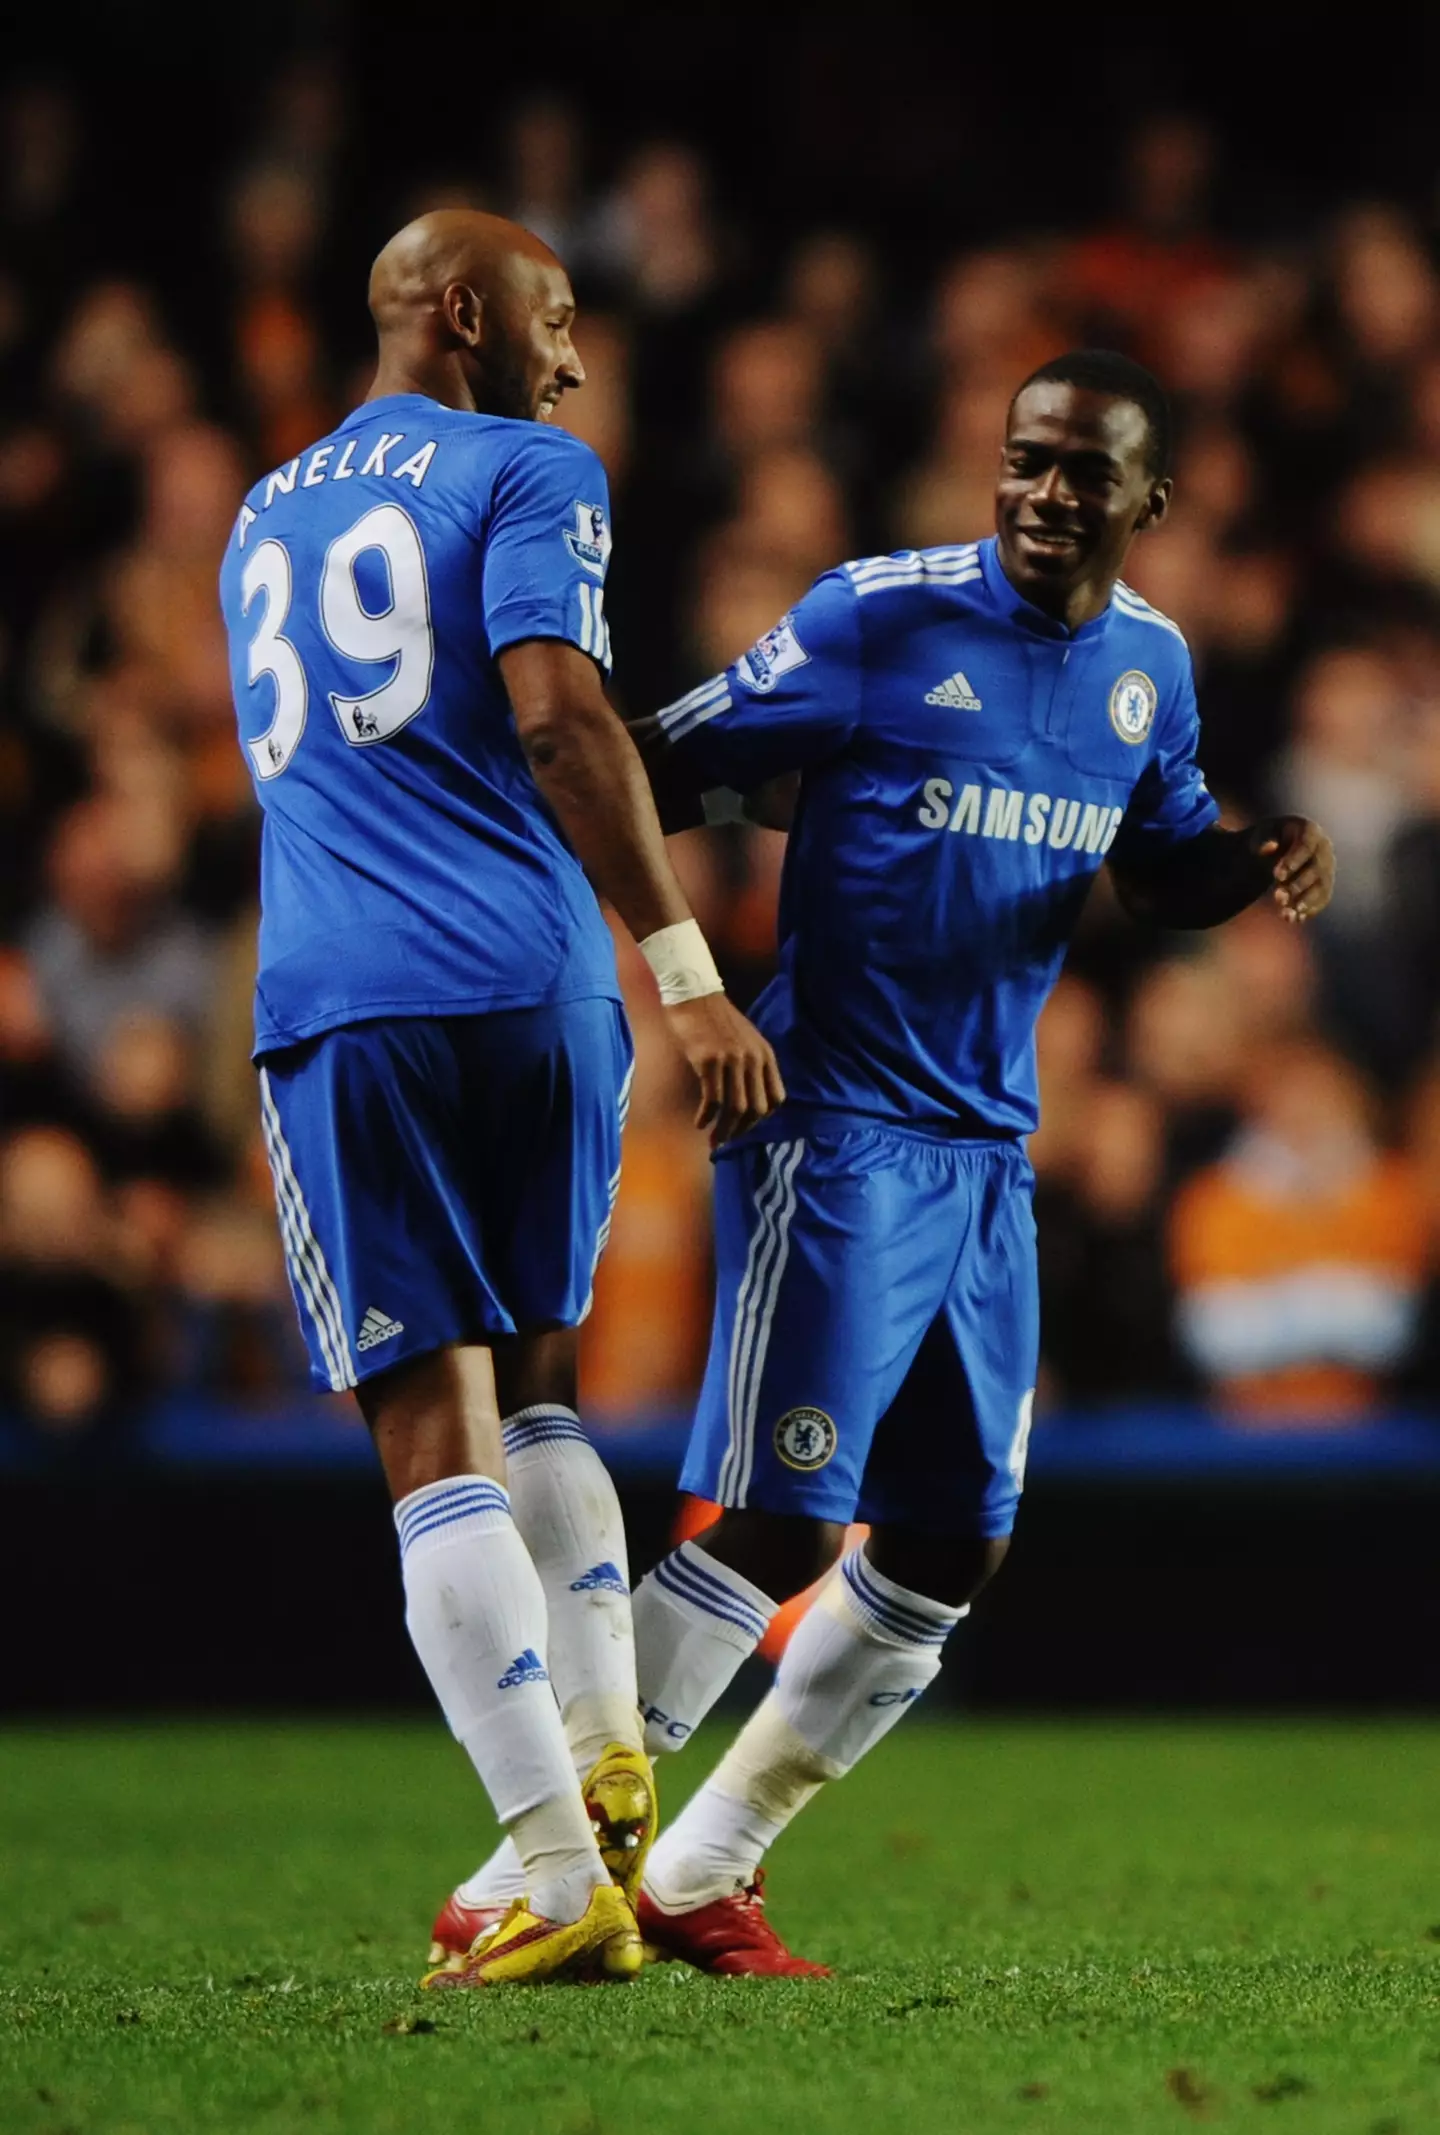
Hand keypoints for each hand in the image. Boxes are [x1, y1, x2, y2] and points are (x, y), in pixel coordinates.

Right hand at [664, 994, 785, 1144]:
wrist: (693, 994)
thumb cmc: (715, 1018)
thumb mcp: (745, 1039)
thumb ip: (751, 1064)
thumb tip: (745, 1097)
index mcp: (765, 1055)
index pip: (776, 1099)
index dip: (761, 1119)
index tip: (745, 1126)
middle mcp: (753, 1059)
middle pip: (756, 1109)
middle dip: (742, 1131)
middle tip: (727, 1140)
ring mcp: (732, 1060)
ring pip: (734, 1108)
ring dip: (723, 1131)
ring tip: (713, 1141)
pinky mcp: (708, 1061)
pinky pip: (712, 1100)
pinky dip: (706, 1117)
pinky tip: (699, 1123)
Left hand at [1257, 816, 1334, 923]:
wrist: (1275, 847)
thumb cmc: (1267, 838)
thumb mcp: (1260, 836)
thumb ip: (1262, 842)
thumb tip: (1269, 848)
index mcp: (1310, 831)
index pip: (1306, 846)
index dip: (1293, 861)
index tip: (1276, 876)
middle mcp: (1324, 849)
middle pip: (1316, 869)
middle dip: (1297, 885)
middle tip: (1277, 897)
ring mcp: (1327, 867)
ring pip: (1322, 887)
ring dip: (1305, 901)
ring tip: (1286, 913)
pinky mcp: (1325, 885)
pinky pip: (1322, 899)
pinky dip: (1309, 910)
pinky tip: (1293, 919)